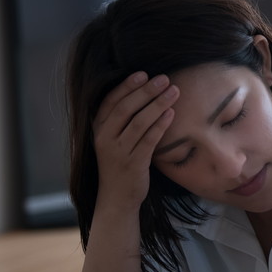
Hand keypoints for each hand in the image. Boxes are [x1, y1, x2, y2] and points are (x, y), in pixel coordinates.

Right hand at [92, 72, 178, 209]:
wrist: (116, 198)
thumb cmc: (119, 164)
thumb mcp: (112, 140)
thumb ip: (120, 120)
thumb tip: (141, 93)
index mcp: (98, 129)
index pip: (110, 101)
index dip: (126, 86)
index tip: (143, 74)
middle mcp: (105, 138)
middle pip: (125, 108)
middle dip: (146, 91)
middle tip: (164, 78)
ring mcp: (119, 151)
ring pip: (139, 122)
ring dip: (158, 104)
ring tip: (174, 91)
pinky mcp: (134, 163)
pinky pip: (149, 140)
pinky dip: (160, 125)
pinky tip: (171, 113)